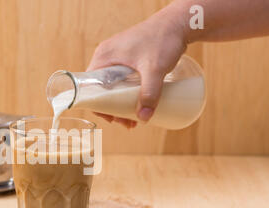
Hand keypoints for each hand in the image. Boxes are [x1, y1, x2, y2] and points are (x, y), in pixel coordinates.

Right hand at [87, 11, 186, 127]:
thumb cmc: (163, 40)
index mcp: (104, 57)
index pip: (90, 87)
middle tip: (126, 122)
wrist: (179, 23)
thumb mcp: (154, 69)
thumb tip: (144, 118)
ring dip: (119, 104)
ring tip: (134, 118)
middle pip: (101, 89)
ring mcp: (118, 57)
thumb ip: (150, 93)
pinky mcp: (129, 58)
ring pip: (112, 86)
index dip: (98, 106)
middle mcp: (107, 56)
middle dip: (112, 109)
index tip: (112, 118)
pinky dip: (126, 94)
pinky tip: (136, 104)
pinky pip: (121, 80)